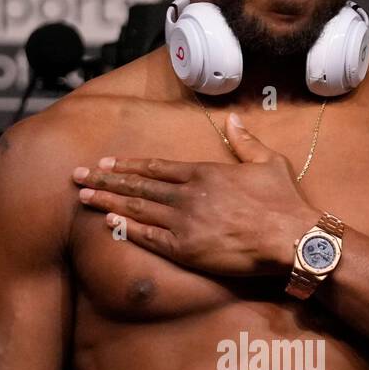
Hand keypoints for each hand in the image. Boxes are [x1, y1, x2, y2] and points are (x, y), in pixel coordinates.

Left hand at [72, 113, 317, 276]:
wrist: (291, 238)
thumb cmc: (284, 202)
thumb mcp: (268, 162)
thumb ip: (245, 141)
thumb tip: (232, 120)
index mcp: (204, 172)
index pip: (156, 166)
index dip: (128, 164)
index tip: (106, 162)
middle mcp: (187, 194)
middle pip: (138, 185)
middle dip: (105, 180)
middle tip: (77, 177)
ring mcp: (184, 222)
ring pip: (137, 208)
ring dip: (108, 201)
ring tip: (83, 197)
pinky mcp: (186, 249)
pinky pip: (149, 236)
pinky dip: (127, 227)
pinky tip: (108, 221)